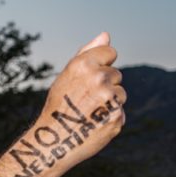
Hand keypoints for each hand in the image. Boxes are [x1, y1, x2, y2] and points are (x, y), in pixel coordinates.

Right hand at [35, 33, 124, 169]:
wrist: (54, 141)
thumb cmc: (59, 105)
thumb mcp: (68, 74)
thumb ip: (88, 52)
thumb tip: (106, 35)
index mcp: (84, 64)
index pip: (110, 53)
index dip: (100, 65)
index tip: (88, 79)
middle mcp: (98, 78)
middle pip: (116, 74)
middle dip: (105, 85)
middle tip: (85, 100)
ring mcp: (109, 99)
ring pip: (121, 93)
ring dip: (110, 102)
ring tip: (90, 112)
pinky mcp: (117, 117)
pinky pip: (121, 112)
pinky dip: (111, 118)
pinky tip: (95, 124)